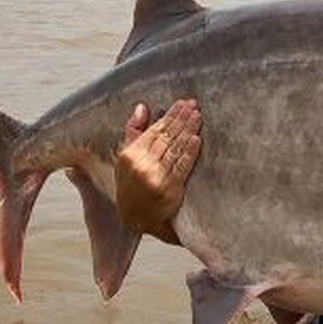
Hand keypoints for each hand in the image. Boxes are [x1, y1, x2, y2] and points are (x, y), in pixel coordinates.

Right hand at [115, 99, 201, 242]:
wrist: (136, 220)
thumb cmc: (131, 186)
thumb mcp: (124, 160)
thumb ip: (133, 132)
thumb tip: (142, 107)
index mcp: (130, 155)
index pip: (154, 130)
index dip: (170, 115)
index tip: (183, 103)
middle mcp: (141, 164)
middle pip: (167, 137)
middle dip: (182, 119)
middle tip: (195, 106)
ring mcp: (155, 177)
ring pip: (175, 148)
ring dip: (188, 130)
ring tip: (198, 116)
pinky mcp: (169, 189)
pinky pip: (181, 166)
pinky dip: (190, 152)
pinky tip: (197, 139)